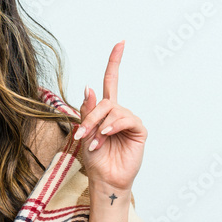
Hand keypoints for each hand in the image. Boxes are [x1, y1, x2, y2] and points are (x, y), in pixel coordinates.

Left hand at [75, 40, 146, 189]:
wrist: (104, 178)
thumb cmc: (94, 158)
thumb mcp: (84, 132)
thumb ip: (87, 111)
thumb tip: (89, 86)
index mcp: (105, 110)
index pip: (111, 81)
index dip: (115, 62)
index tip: (120, 43)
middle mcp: (118, 112)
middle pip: (105, 101)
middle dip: (91, 116)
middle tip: (82, 134)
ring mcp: (129, 121)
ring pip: (113, 111)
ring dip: (99, 126)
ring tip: (95, 142)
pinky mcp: (139, 130)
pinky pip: (126, 119)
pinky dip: (113, 126)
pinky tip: (106, 135)